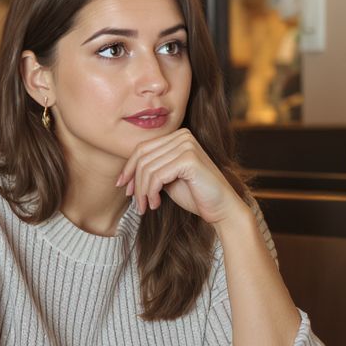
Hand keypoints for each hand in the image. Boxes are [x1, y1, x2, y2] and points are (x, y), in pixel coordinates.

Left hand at [115, 129, 242, 225]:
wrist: (221, 209)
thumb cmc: (196, 195)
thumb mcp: (168, 179)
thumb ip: (152, 170)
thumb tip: (126, 174)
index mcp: (178, 136)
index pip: (143, 148)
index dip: (129, 169)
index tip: (124, 187)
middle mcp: (183, 136)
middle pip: (143, 157)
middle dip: (135, 182)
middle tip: (137, 203)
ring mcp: (187, 145)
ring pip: (148, 168)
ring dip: (143, 191)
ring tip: (146, 206)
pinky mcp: (189, 159)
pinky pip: (157, 176)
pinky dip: (151, 192)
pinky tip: (156, 204)